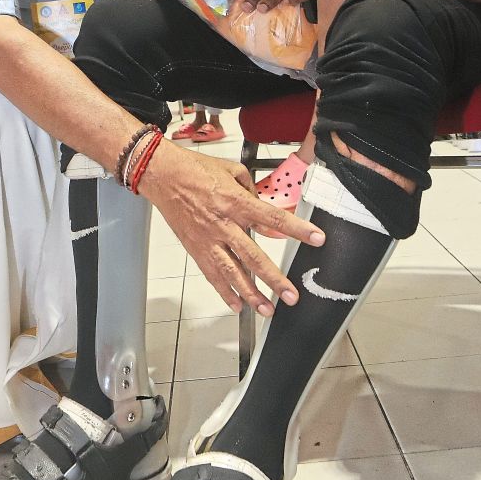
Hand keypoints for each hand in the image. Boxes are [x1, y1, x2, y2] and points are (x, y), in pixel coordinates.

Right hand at [141, 140, 324, 315]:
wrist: (163, 175)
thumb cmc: (196, 169)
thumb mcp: (232, 170)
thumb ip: (252, 192)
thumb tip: (265, 211)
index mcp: (236, 202)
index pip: (273, 218)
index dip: (298, 229)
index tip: (317, 239)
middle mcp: (224, 224)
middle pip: (254, 257)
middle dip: (275, 279)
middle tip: (291, 296)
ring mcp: (209, 240)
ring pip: (233, 273)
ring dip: (251, 294)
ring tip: (267, 310)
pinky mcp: (196, 248)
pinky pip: (212, 274)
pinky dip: (224, 291)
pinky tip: (237, 305)